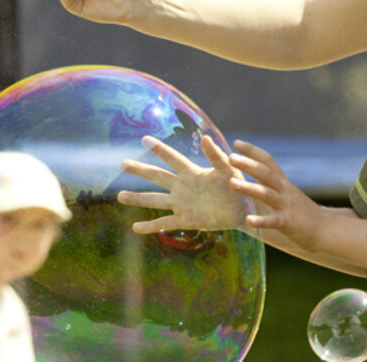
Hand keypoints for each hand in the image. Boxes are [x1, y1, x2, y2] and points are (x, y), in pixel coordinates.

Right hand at [117, 135, 249, 232]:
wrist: (247, 210)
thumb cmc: (240, 187)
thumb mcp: (229, 170)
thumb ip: (216, 156)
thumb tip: (204, 138)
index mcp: (193, 173)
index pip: (172, 158)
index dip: (159, 148)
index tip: (144, 138)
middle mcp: (184, 187)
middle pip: (157, 176)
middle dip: (140, 170)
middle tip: (122, 163)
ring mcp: (183, 204)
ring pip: (155, 200)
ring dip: (137, 198)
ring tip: (119, 196)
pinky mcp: (186, 220)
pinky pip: (164, 223)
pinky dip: (149, 226)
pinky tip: (135, 228)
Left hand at [227, 139, 326, 251]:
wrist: (327, 229)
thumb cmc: (303, 213)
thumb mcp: (288, 193)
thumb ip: (273, 184)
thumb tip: (257, 173)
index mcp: (283, 182)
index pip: (268, 161)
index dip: (253, 151)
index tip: (236, 142)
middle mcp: (284, 190)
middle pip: (266, 173)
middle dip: (248, 164)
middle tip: (230, 157)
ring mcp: (287, 206)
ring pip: (267, 194)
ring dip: (249, 188)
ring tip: (231, 183)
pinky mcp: (289, 222)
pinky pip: (274, 221)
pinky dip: (261, 220)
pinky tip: (248, 220)